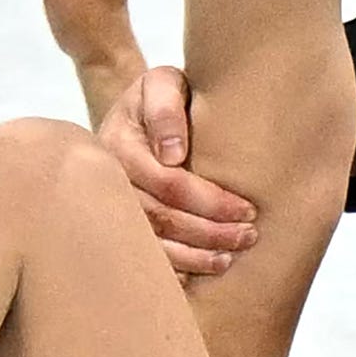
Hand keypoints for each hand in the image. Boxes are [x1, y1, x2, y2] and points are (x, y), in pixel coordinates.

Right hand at [93, 63, 258, 278]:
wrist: (138, 111)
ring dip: (192, 257)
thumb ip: (165, 107)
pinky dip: (171, 269)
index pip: (166, 182)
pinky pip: (140, 255)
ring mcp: (108, 205)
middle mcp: (108, 181)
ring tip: (228, 259)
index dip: (208, 201)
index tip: (247, 209)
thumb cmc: (161, 96)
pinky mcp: (116, 224)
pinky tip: (198, 273)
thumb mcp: (162, 82)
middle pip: (159, 218)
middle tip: (247, 237)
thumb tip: (171, 154)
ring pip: (149, 243)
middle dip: (207, 233)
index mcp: (117, 144)